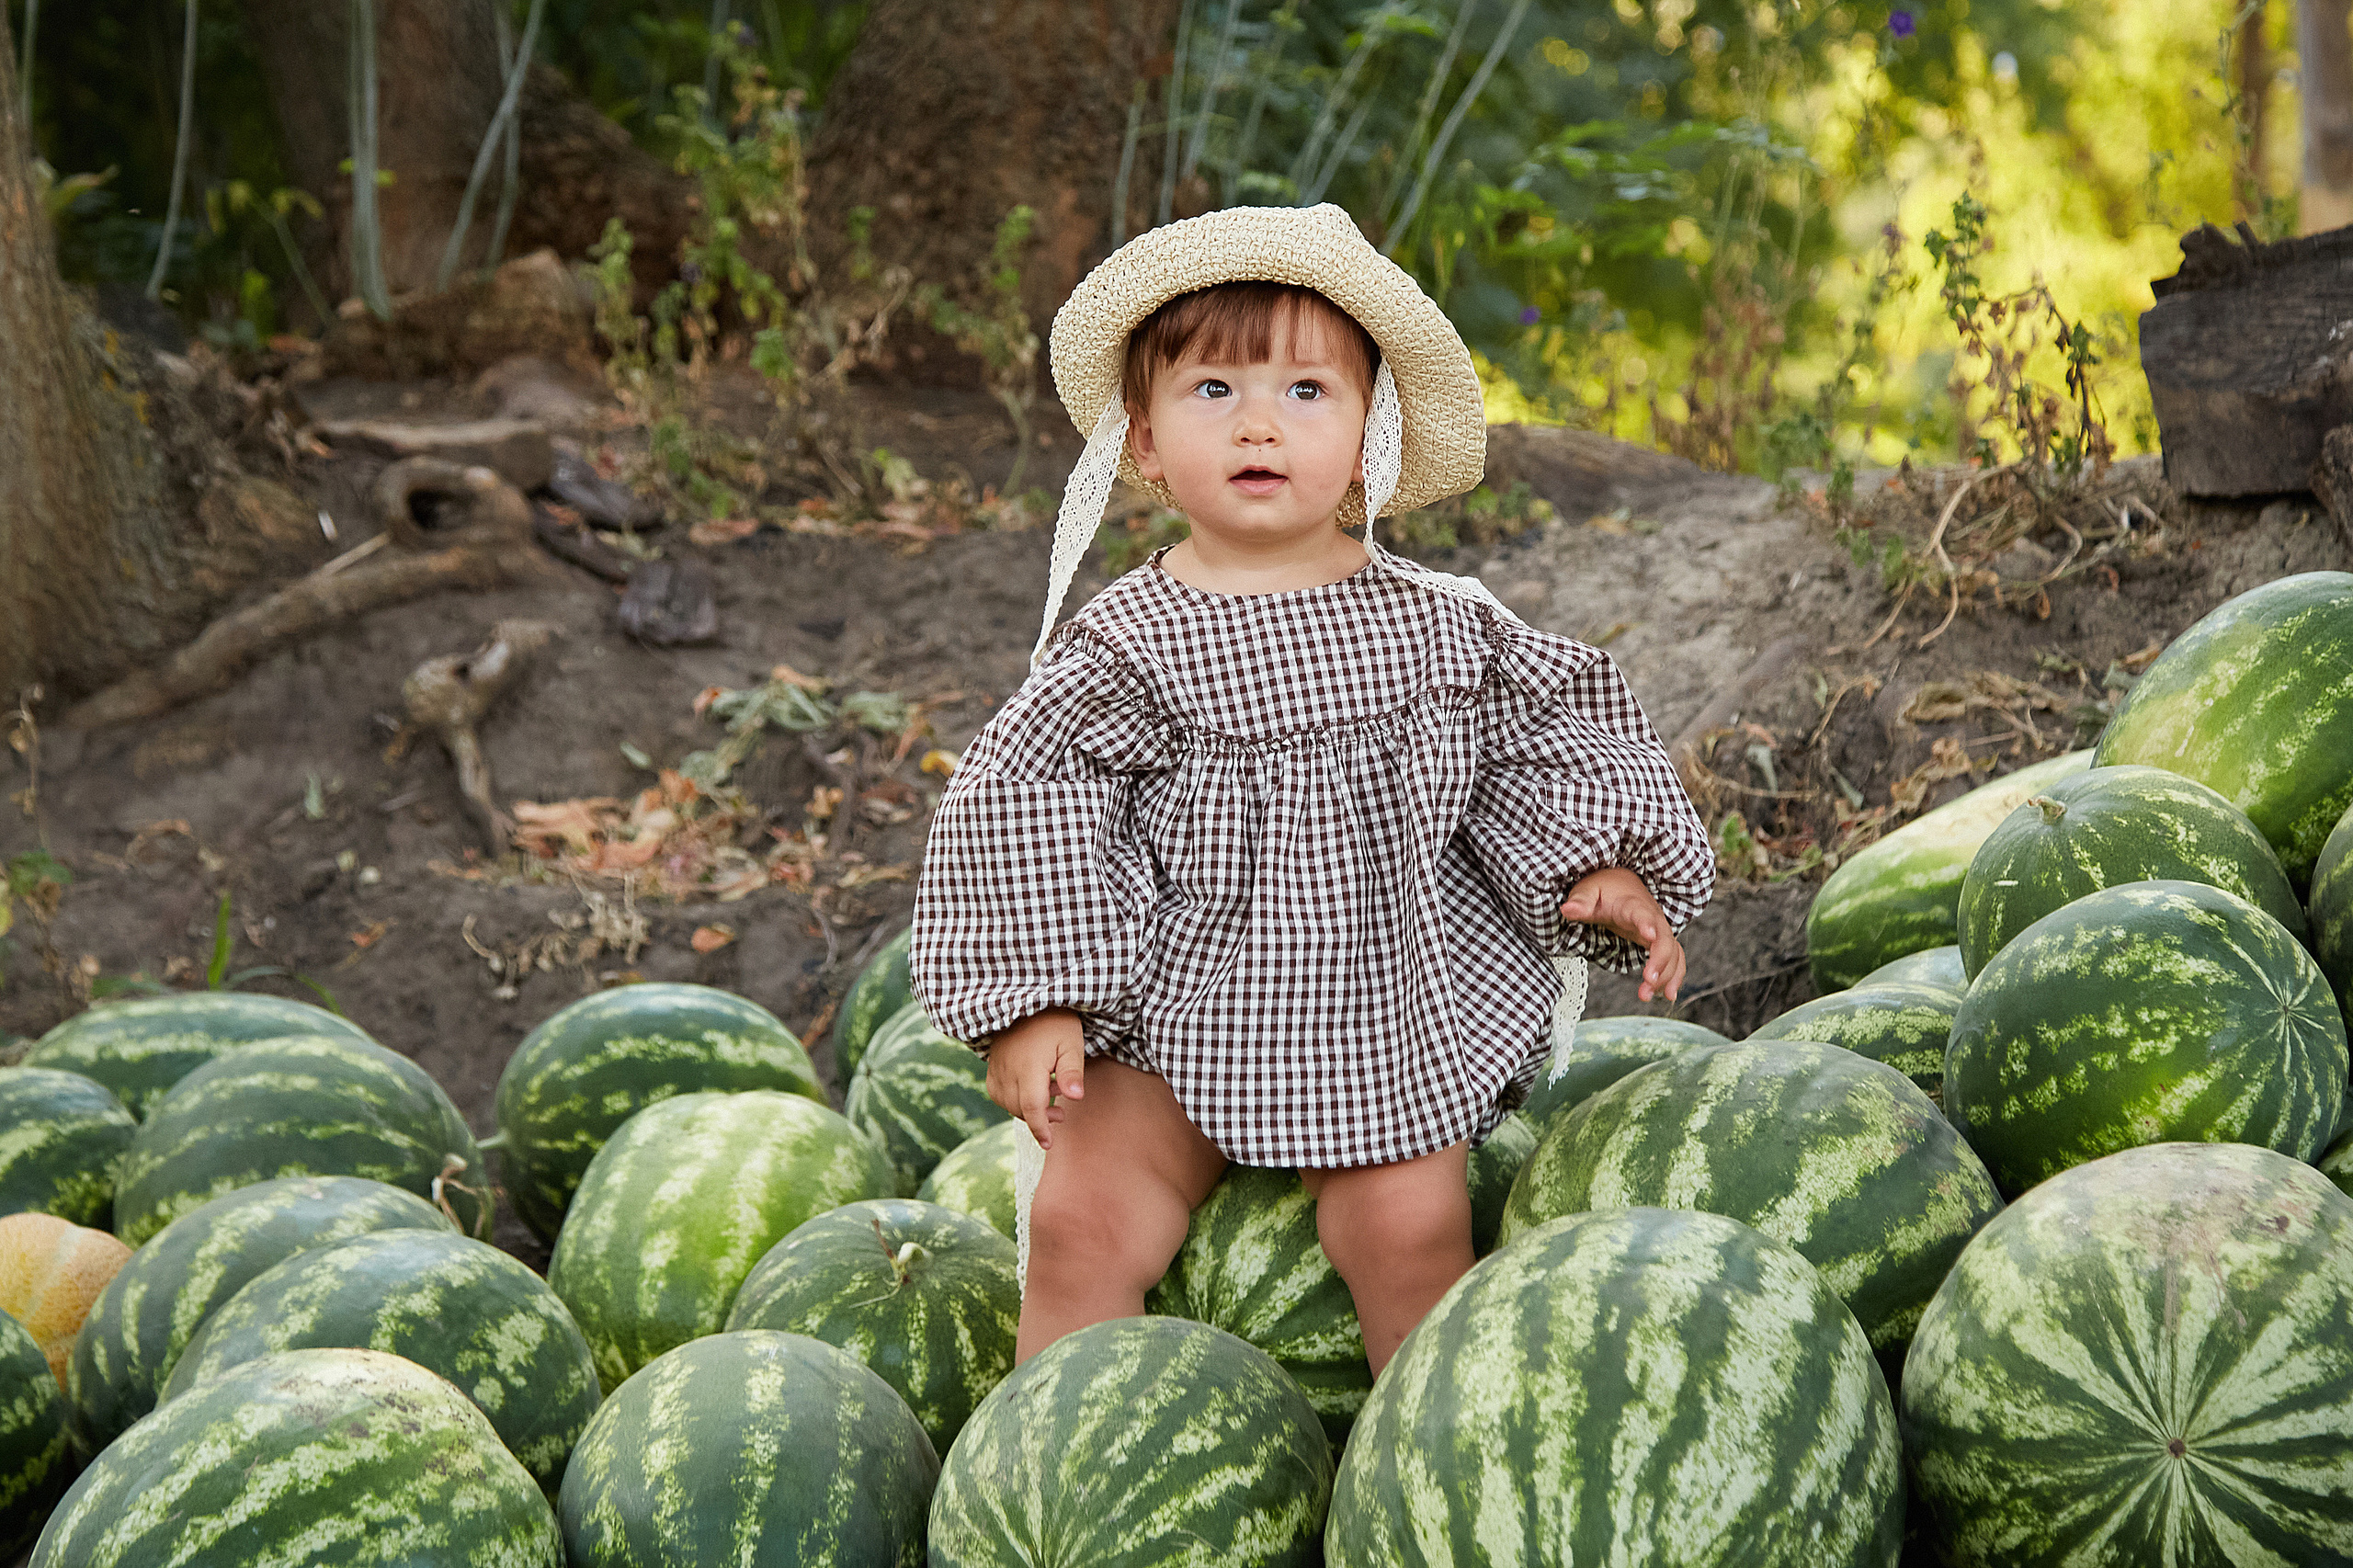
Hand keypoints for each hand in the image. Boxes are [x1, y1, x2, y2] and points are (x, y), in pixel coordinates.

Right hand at [985, 1008, 1086, 1149]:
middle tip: (1062, 1114)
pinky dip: (1010, 1100)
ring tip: (1050, 1097)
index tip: (1048, 1144)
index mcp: (1029, 1066)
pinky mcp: (992, 1064)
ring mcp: (996, 1067)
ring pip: (1006, 1103)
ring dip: (1026, 1109)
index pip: (1031, 1107)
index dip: (1040, 1128)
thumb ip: (1073, 1071)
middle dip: (1040, 1119)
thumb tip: (1076, 1098)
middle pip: (1019, 1108)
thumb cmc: (1055, 1020)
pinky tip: (1028, 1092)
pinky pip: (996, 1092)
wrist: (1027, 997)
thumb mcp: (1071, 1042)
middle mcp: (1008, 1069)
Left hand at [1560, 868, 1684, 1002]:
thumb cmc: (1603, 888)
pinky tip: (1666, 996)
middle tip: (1648, 980)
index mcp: (1632, 905)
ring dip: (1666, 976)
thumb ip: (1580, 902)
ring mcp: (1658, 931)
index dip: (1647, 924)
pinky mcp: (1659, 942)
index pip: (1642, 914)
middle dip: (1660, 961)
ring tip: (1648, 995)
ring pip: (1673, 953)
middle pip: (1665, 940)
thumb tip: (1567, 909)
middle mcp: (1652, 918)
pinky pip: (1674, 959)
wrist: (1621, 883)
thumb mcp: (1587, 891)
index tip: (1649, 936)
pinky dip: (1674, 977)